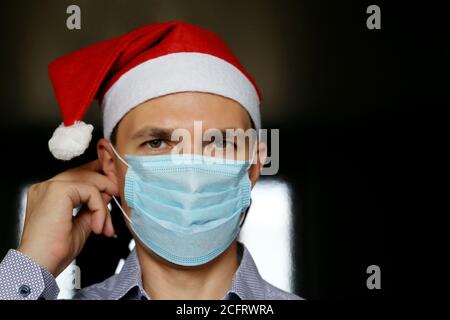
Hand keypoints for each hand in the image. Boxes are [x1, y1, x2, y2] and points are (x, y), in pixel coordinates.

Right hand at [17, 160, 118, 276]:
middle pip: (84, 172)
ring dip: (104, 201)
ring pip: (89, 180)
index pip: (77, 175)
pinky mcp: (58, 190)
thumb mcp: (82, 223)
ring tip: (106, 223)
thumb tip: (107, 193)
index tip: (113, 187)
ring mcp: (50, 186)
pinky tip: (97, 226)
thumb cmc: (54, 251)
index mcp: (49, 193)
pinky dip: (99, 208)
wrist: (39, 265)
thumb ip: (93, 206)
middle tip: (117, 195)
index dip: (98, 177)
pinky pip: (90, 191)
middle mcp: (47, 186)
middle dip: (106, 182)